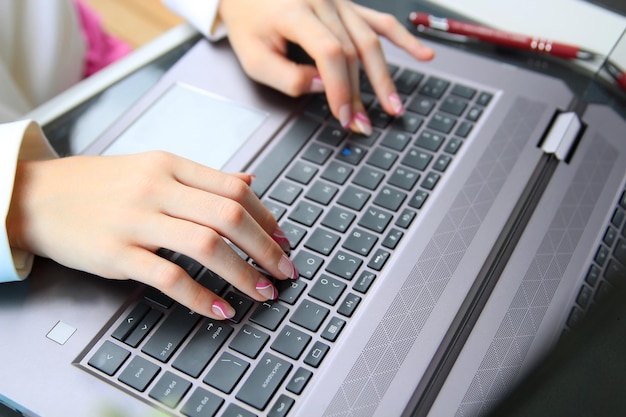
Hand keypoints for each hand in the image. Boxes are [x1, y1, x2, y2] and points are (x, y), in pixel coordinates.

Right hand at [7, 151, 296, 318]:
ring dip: (244, 273)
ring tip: (264, 291)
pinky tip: (221, 308)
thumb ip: (202, 178)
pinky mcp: (117, 254)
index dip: (265, 217)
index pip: (232, 188)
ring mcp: (136, 221)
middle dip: (265, 247)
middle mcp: (157, 188)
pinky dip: (201, 296)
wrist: (38, 196)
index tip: (282, 239)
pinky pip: (169, 277)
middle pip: (228, 215)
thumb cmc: (100, 184)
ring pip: (206, 245)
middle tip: (285, 269)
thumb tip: (249, 183)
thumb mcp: (152, 167)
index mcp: (170, 165)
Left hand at [218, 0, 433, 134]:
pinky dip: (403, 39)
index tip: (343, 115)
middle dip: (361, 93)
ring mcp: (338, 2)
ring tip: (394, 106)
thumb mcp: (254, 57)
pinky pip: (380, 22)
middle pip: (352, 51)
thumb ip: (287, 76)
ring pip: (369, 40)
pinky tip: (423, 56)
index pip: (329, 52)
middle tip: (364, 125)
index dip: (340, 87)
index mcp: (296, 12)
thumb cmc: (249, 24)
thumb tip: (322, 87)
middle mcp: (323, 2)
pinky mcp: (347, 6)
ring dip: (384, 76)